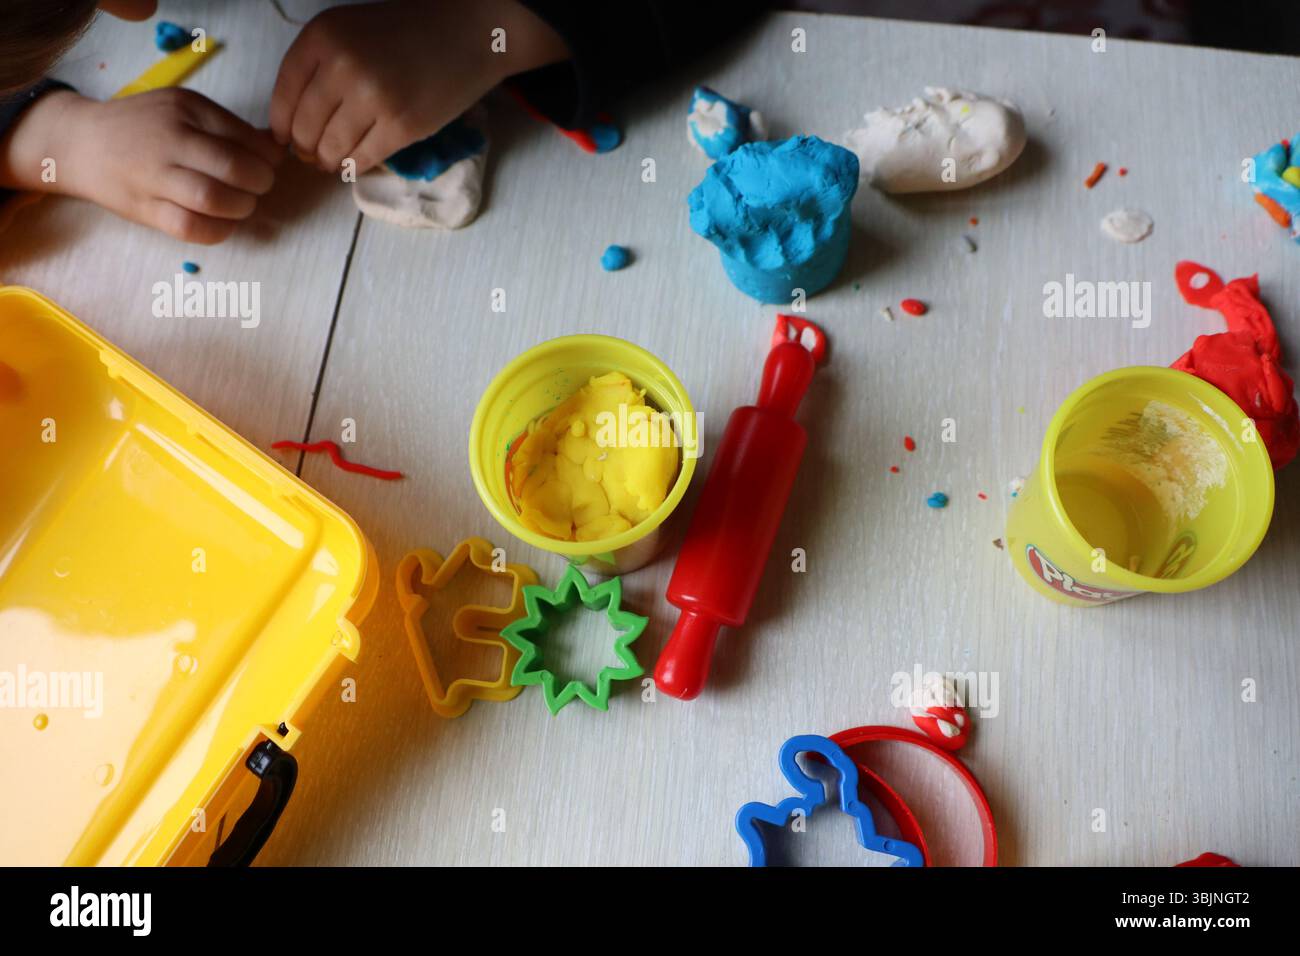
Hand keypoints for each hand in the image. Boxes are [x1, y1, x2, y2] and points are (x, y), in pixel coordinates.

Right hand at [0, 89, 282, 243]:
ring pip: (212, 199)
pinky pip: (190, 227)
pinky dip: (218, 231)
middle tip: (259, 187)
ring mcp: (154, 176)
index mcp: (186, 110)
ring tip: (242, 205)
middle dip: (260, 184)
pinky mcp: (144, 209)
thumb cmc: (142, 126)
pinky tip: (223, 224)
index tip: (269, 166)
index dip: (269, 159)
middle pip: (234, 168)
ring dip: (241, 208)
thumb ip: (225, 126)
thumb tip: (275, 150)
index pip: (246, 138)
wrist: (79, 142)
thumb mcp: (182, 108)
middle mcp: (170, 140)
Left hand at [270, 0, 566, 174]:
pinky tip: (357, 161)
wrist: (466, 33)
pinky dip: (356, 165)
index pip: (284, 96)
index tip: (287, 139)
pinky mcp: (402, 126)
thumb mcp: (350, 31)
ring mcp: (373, 98)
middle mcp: (343, 66)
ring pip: (333, 148)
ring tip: (336, 160)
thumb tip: (295, 124)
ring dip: (330, 161)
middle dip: (307, 149)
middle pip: (306, 128)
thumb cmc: (407, 32)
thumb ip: (320, 65)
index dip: (283, 126)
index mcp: (323, 37)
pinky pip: (364, 158)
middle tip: (314, 155)